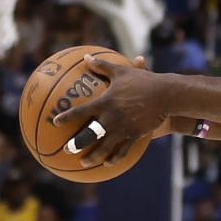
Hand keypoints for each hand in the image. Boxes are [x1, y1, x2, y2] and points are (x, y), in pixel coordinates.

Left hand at [53, 55, 169, 167]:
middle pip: (90, 135)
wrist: (165, 95)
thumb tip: (86, 57)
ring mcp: (123, 128)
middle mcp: (112, 118)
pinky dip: (114, 158)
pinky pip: (123, 150)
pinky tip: (109, 164)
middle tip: (66, 150)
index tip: (55, 122)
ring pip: (105, 147)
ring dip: (93, 157)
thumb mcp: (121, 71)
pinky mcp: (135, 135)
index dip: (67, 117)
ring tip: (84, 164)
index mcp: (106, 102)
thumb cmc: (143, 80)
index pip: (82, 111)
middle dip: (76, 144)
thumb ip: (102, 66)